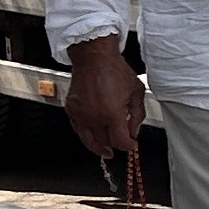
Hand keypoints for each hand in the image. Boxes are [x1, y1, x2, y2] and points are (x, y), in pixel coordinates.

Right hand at [66, 36, 142, 163]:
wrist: (94, 58)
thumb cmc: (114, 70)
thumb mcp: (136, 92)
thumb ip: (137, 116)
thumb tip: (134, 131)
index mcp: (112, 114)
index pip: (120, 142)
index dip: (128, 146)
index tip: (132, 144)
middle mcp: (94, 117)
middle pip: (104, 143)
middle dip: (114, 145)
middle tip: (119, 145)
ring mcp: (81, 114)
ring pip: (88, 140)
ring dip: (97, 147)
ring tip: (104, 151)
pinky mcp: (71, 109)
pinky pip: (77, 128)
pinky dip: (85, 134)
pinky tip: (91, 136)